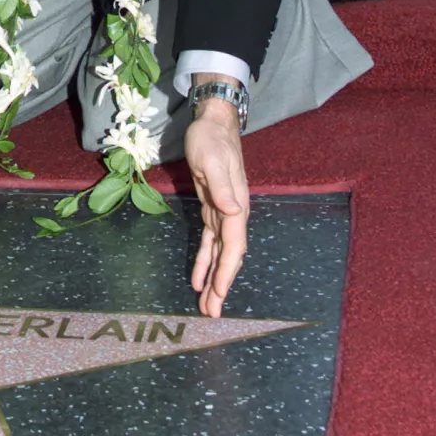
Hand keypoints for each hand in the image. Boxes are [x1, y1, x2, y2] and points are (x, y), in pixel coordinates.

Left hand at [185, 105, 249, 317]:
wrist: (213, 122)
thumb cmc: (211, 138)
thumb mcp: (211, 159)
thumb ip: (223, 186)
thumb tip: (232, 211)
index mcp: (236, 204)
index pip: (233, 245)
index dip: (227, 271)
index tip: (219, 293)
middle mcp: (233, 212)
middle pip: (229, 255)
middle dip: (222, 284)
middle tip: (212, 312)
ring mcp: (224, 211)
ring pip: (220, 252)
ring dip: (214, 278)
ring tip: (208, 305)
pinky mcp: (213, 207)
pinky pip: (211, 241)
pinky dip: (206, 260)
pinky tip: (199, 278)